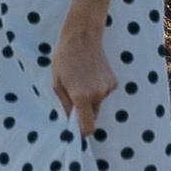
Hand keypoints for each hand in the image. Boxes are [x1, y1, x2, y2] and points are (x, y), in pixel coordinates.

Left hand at [51, 16, 116, 136]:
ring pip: (97, 105)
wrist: (82, 37)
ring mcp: (108, 88)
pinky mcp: (114, 82)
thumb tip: (71, 122)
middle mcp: (98, 94)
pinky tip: (90, 75)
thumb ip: (65, 106)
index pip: (88, 127)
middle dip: (83, 113)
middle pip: (92, 116)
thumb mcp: (57, 84)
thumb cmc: (64, 59)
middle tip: (73, 96)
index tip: (76, 131)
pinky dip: (97, 91)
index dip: (82, 132)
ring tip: (81, 80)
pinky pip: (103, 95)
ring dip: (90, 100)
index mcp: (81, 96)